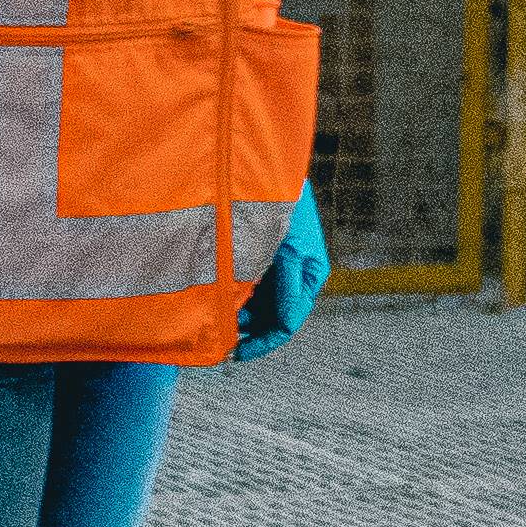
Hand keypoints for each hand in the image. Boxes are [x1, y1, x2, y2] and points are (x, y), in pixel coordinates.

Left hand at [234, 186, 329, 362]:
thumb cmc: (284, 207)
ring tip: (216, 318)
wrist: (266, 173)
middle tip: (220, 338)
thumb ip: (287, 290)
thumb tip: (286, 328)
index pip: (287, 323)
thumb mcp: (287, 252)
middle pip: (272, 318)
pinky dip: (235, 298)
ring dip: (239, 315)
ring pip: (258, 306)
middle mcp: (294, 276)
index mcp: (309, 277)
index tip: (237, 352)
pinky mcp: (262, 258)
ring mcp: (277, 268)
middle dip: (248, 330)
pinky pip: (249, 288)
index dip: (263, 341)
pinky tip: (218, 299)